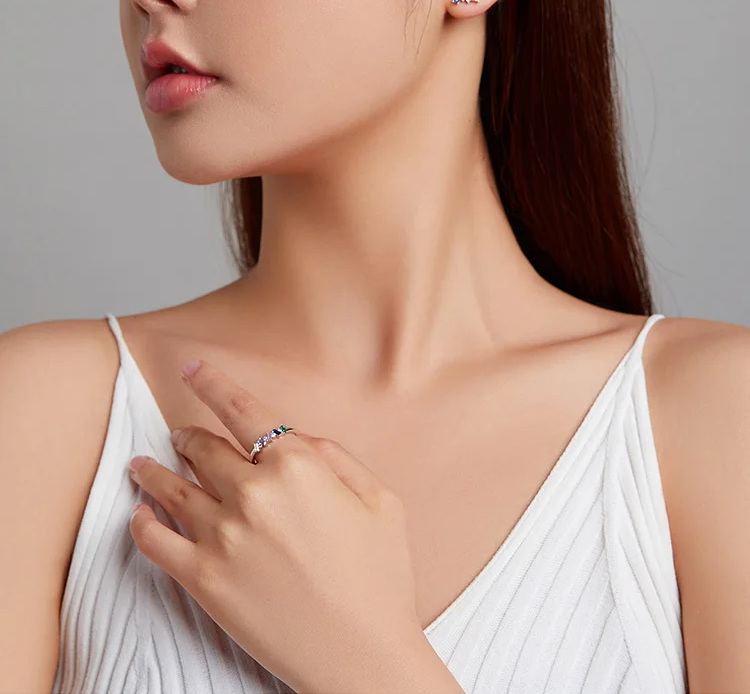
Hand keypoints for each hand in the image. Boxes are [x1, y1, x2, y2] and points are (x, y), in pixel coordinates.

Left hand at [127, 358, 424, 692]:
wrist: (362, 657)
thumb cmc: (380, 578)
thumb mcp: (380, 500)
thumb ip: (336, 456)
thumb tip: (297, 437)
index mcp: (297, 466)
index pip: (242, 410)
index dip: (213, 384)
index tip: (192, 368)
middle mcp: (253, 493)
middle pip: (204, 447)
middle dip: (188, 435)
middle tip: (179, 433)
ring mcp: (223, 536)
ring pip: (172, 487)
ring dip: (153, 470)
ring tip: (140, 464)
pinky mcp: (203, 580)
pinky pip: (155, 541)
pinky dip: (142, 522)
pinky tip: (138, 513)